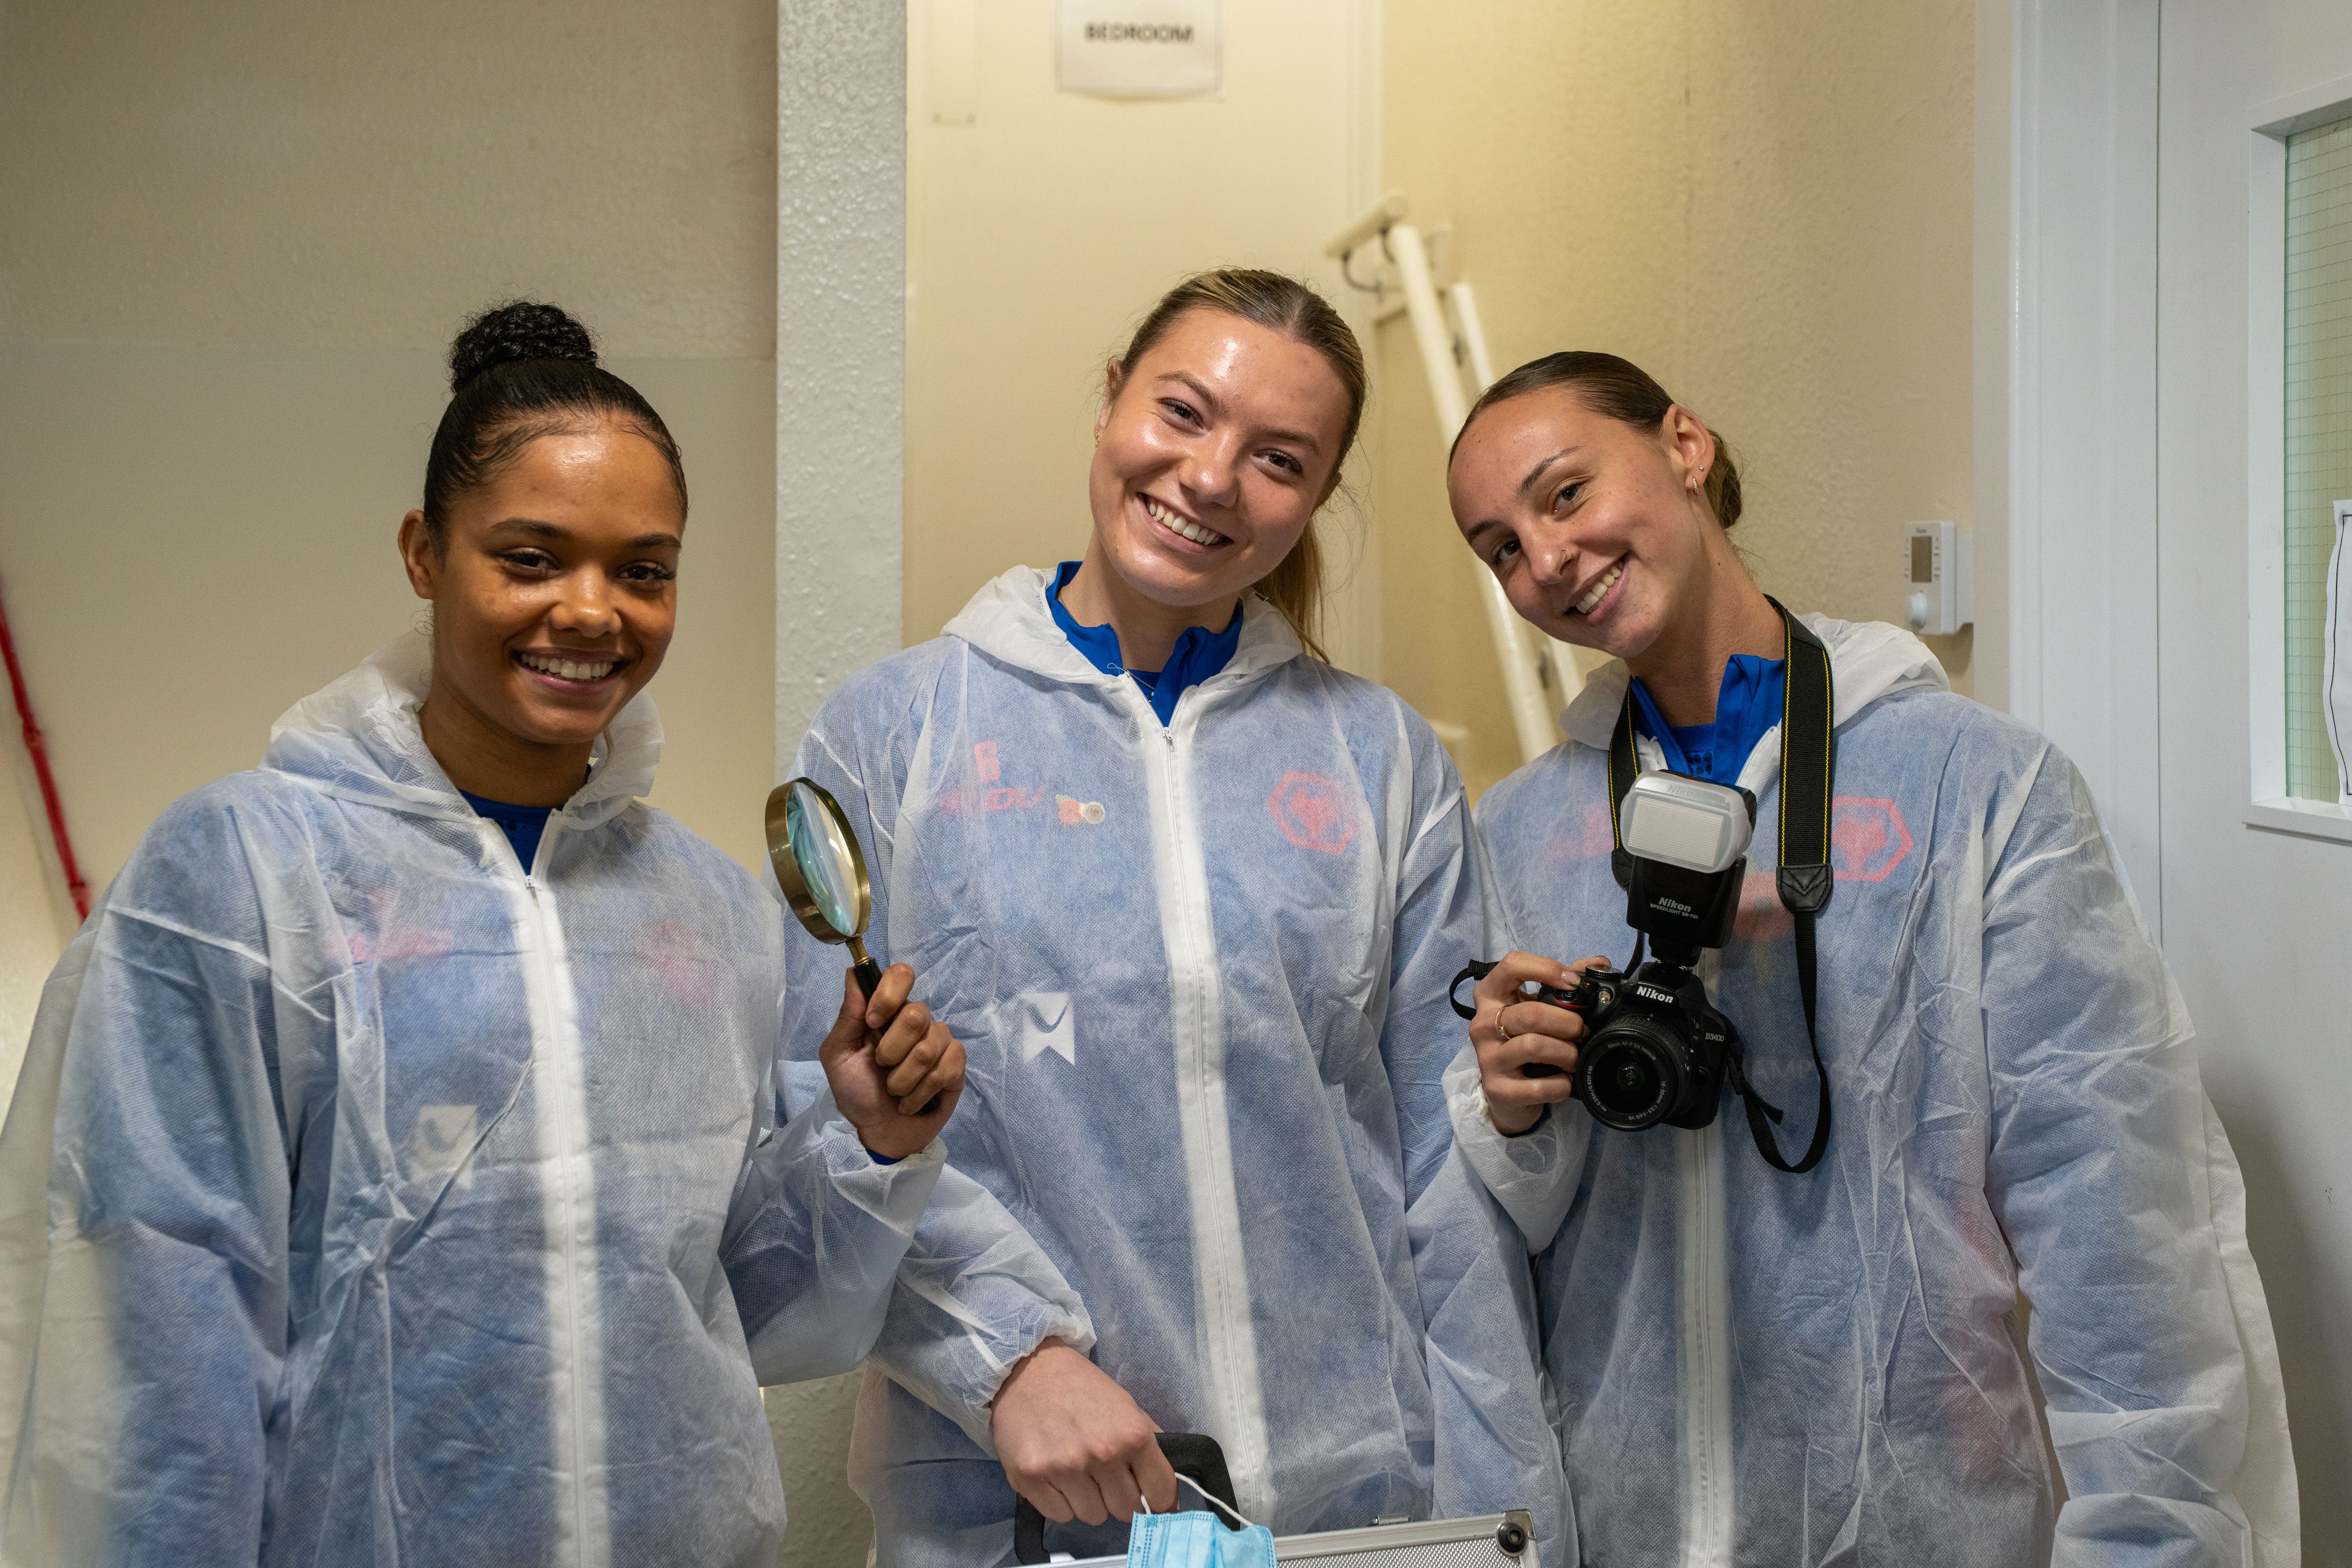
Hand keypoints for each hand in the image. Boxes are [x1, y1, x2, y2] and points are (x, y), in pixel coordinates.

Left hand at [818, 964, 963, 1159]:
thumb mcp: (838, 1055)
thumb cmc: (856, 1092)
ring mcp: (940, 1041)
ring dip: (903, 1078)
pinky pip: (946, 1067)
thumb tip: (853, 974)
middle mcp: (916, 1021)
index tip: (872, 1021)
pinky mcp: (956, 1065)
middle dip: (892, 1050)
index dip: (889, 994)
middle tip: (881, 1068)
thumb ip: (848, 1016)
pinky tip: (912, 1102)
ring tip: (894, 1092)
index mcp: (887, 1011)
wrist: (878, 1132)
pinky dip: (921, 1091)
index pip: (901, 975)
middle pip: (917, 1013)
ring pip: (930, 1045)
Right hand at [991, 1338, 1177, 1525]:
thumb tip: (1169, 1498)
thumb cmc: (1082, 1388)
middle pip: (1126, 1511)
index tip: (1148, 1495)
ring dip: (1089, 1501)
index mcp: (1133, 1435)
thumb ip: (1150, 1449)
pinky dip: (1060, 1502)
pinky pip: (1060, 1515)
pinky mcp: (1031, 1479)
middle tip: (1105, 1476)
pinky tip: (1054, 1474)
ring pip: (1093, 1517)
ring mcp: (1065, 1469)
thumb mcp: (1127, 1407)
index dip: (1158, 1499)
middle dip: (1120, 1497)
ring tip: (1076, 1471)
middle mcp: (1102, 1454)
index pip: (1161, 1495)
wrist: (1028, 1369)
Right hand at [1469, 951, 1606, 1133]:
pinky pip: (1539, 1086)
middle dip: (1568, 1023)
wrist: (1506, 1092)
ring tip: (1573, 1058)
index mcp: (1491, 995)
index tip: (1574, 983)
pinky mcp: (1498, 1089)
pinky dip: (1561, 1084)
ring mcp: (1487, 1057)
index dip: (1547, 969)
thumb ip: (1564, 984)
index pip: (1512, 965)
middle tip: (1581, 1032)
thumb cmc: (1524, 1041)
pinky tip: (1563, 1081)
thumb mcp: (1537, 1008)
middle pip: (1531, 1013)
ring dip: (1567, 1053)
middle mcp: (1483, 1023)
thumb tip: (1599, 964)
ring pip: (1534, 1046)